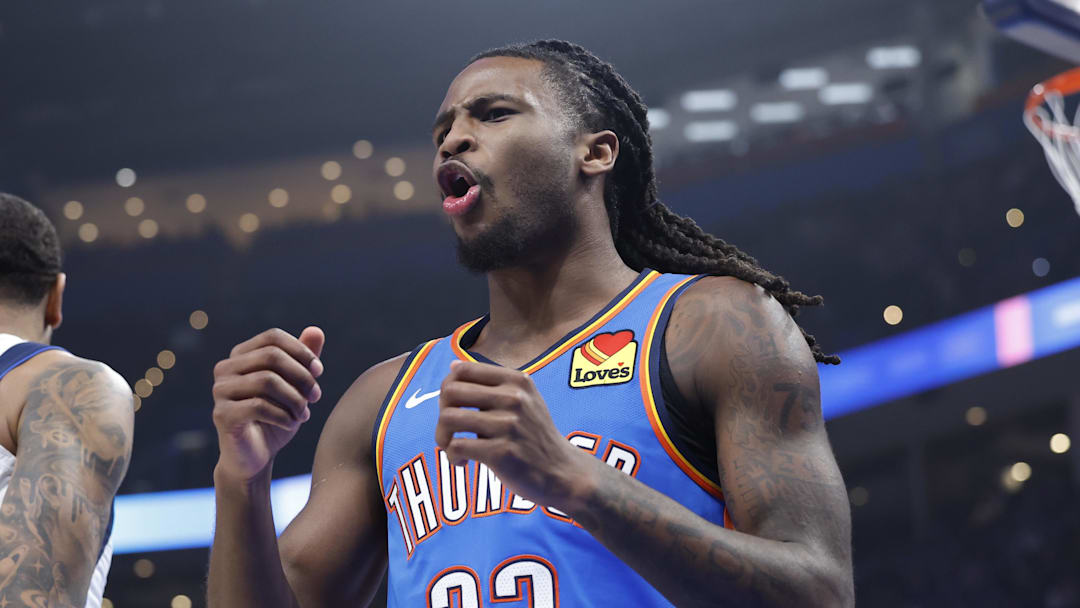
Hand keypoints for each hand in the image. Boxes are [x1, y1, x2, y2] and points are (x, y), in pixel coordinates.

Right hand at [212, 327, 323, 482]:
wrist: (256, 456)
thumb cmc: (276, 417)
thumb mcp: (295, 387)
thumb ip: (303, 359)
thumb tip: (316, 330)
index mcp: (241, 356)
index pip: (272, 338)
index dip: (300, 351)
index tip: (319, 371)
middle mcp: (225, 368)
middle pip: (271, 356)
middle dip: (301, 376)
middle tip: (316, 396)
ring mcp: (220, 391)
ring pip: (267, 381)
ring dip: (294, 399)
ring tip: (304, 414)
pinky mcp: (222, 414)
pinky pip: (259, 406)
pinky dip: (283, 415)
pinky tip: (292, 423)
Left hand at [435, 360, 590, 510]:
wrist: (561, 472)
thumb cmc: (535, 435)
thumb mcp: (526, 399)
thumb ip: (493, 383)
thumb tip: (453, 367)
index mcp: (517, 381)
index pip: (463, 370)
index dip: (448, 388)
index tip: (454, 407)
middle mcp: (513, 398)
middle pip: (450, 391)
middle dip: (441, 412)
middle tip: (451, 430)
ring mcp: (508, 425)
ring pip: (449, 418)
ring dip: (442, 436)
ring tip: (452, 447)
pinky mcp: (501, 452)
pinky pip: (456, 447)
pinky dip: (452, 457)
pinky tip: (462, 463)